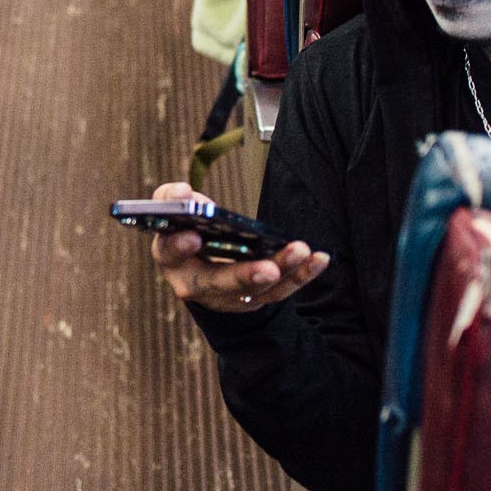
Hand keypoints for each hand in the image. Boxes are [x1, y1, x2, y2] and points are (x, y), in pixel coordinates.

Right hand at [145, 181, 327, 314]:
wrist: (200, 265)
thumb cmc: (186, 230)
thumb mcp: (172, 211)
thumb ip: (171, 198)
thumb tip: (183, 192)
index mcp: (172, 259)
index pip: (171, 254)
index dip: (180, 246)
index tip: (193, 238)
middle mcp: (197, 285)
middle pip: (220, 282)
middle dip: (245, 275)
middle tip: (268, 269)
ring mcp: (228, 296)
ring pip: (256, 289)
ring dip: (282, 272)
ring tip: (301, 251)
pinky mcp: (255, 298)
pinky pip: (281, 290)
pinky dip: (301, 275)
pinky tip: (319, 258)